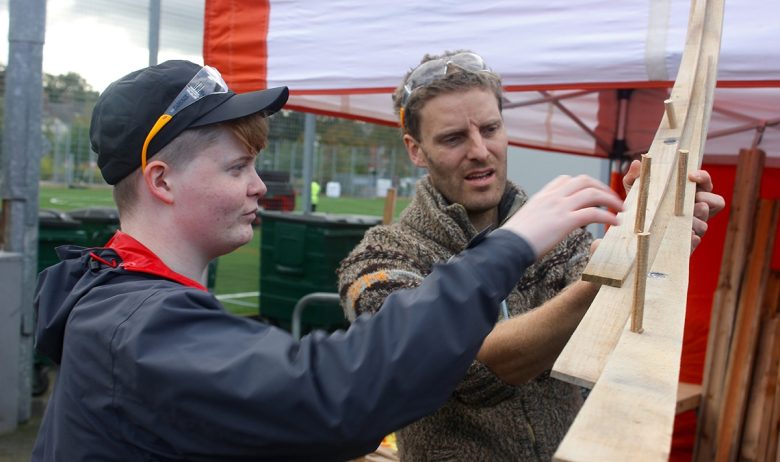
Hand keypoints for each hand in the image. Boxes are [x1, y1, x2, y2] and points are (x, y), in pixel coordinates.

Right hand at [501, 175, 622, 257]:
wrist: (507, 247)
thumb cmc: (513, 241)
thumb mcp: (527, 222)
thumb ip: (539, 218)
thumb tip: (544, 226)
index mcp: (542, 197)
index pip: (566, 179)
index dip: (584, 184)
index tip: (593, 194)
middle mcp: (552, 197)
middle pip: (584, 181)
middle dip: (602, 187)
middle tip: (612, 199)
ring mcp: (559, 207)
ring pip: (592, 193)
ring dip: (610, 200)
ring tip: (620, 209)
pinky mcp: (566, 221)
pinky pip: (594, 213)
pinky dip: (608, 216)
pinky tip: (615, 223)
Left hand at [621, 160, 724, 251]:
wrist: (631, 235)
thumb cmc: (638, 208)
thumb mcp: (634, 191)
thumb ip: (634, 177)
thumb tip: (637, 163)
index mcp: (687, 194)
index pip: (705, 182)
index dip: (703, 177)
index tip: (692, 175)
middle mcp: (694, 210)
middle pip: (716, 202)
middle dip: (706, 199)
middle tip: (695, 200)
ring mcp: (692, 228)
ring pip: (705, 223)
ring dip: (696, 220)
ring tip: (684, 218)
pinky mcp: (686, 244)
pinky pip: (696, 241)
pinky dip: (692, 238)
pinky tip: (686, 235)